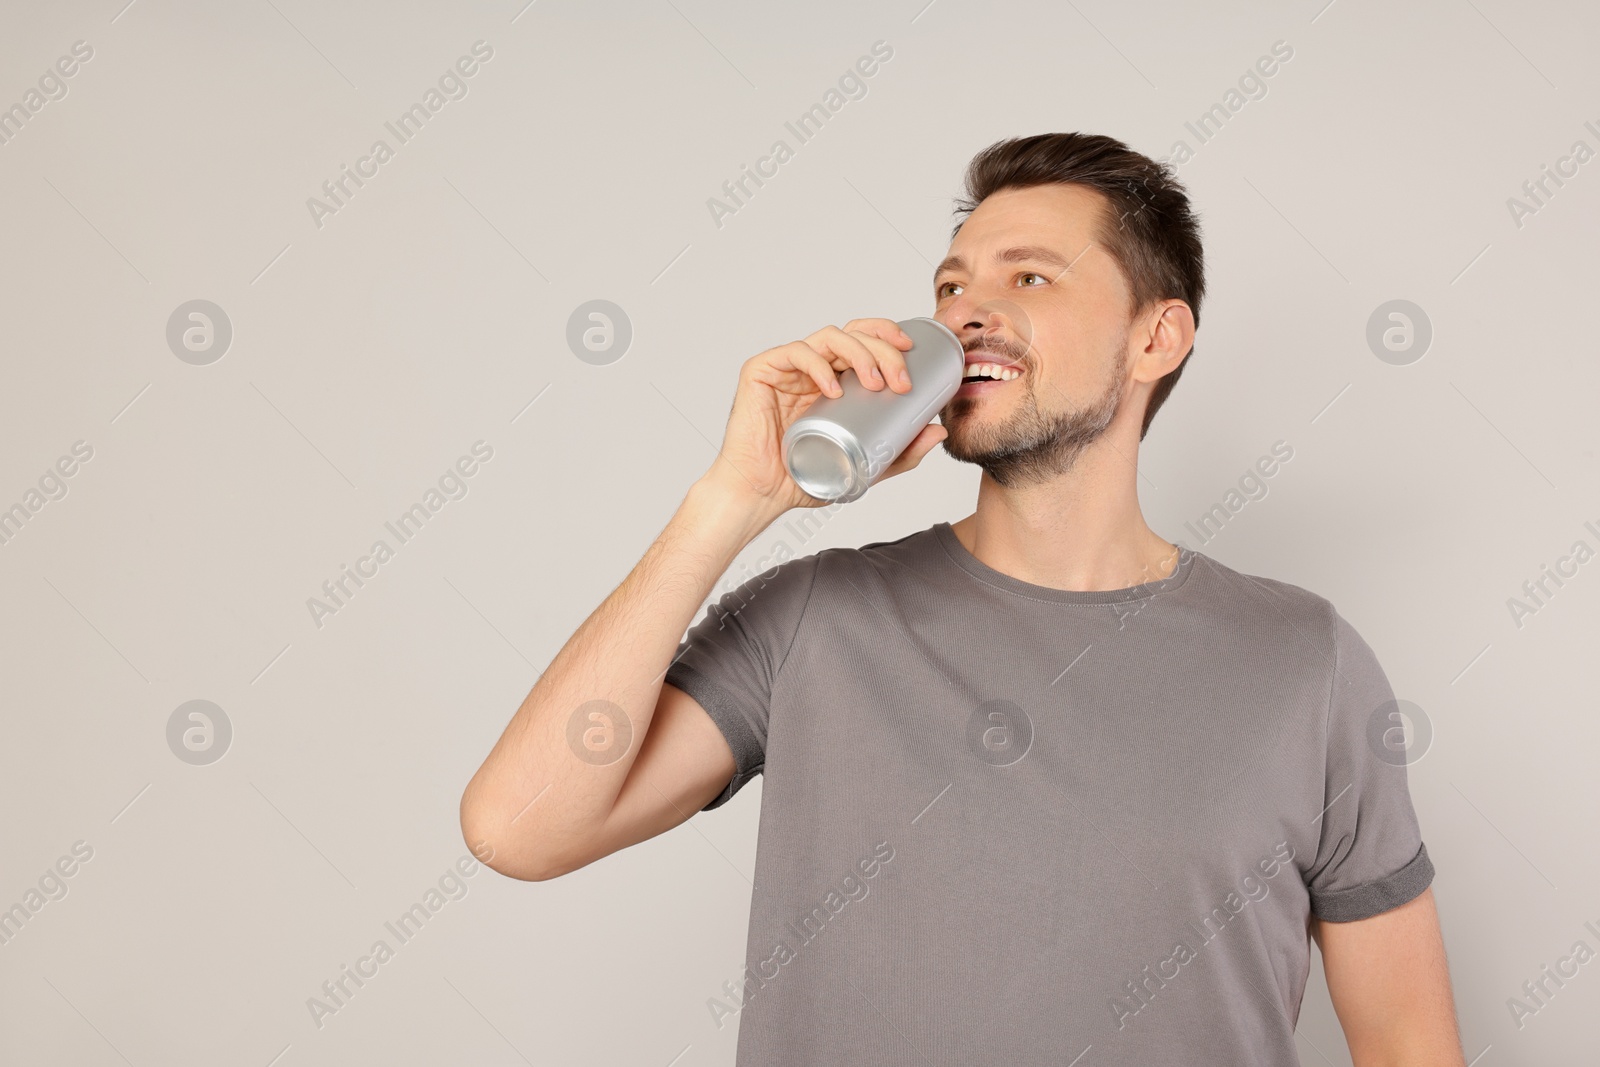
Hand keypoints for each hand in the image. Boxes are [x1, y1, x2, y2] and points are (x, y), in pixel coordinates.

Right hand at [702, 318, 950, 511]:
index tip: (911, 351)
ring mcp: (786, 367)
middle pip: (853, 334)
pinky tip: (833, 387)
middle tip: (900, 380)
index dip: (887, 334)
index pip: (862, 339)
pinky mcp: (761, 371)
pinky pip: (794, 353)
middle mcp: (811, 367)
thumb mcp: (865, 466)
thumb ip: (900, 453)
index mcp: (832, 378)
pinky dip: (817, 365)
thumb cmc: (804, 478)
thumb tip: (938, 432)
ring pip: (829, 337)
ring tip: (874, 383)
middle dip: (883, 349)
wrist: (760, 495)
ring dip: (859, 353)